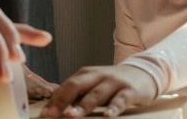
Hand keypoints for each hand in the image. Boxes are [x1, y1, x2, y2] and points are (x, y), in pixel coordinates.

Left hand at [40, 64, 156, 116]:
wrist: (143, 72)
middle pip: (76, 86)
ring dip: (83, 106)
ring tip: (71, 116)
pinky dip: (113, 108)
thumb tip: (52, 105)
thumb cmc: (112, 83)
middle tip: (51, 114)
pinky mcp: (129, 90)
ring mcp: (113, 82)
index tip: (43, 113)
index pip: (65, 86)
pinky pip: (120, 100)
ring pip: (96, 94)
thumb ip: (76, 93)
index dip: (53, 100)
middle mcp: (97, 76)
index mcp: (85, 74)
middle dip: (62, 101)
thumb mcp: (93, 84)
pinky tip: (107, 117)